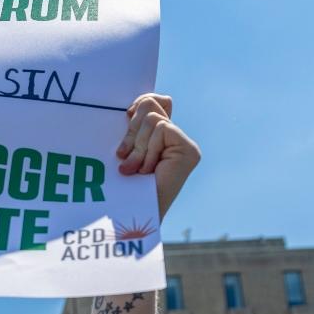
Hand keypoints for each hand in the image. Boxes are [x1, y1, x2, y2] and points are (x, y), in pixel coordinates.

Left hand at [115, 93, 199, 219]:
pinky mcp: (189, 149)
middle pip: (150, 105)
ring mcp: (185, 144)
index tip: (126, 118)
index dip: (138, 105)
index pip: (154, 100)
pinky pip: (161, 130)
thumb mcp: (125, 149)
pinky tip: (148, 170)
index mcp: (161, 136)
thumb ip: (133, 128)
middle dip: (132, 131)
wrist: (134, 213)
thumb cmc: (124, 186)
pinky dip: (148, 150)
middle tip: (125, 157)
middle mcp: (176, 138)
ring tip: (137, 169)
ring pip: (153, 119)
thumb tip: (132, 108)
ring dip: (138, 147)